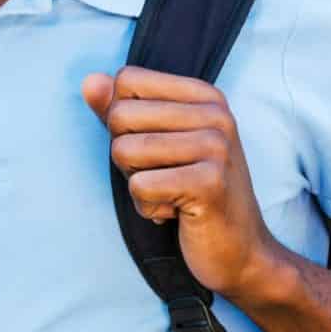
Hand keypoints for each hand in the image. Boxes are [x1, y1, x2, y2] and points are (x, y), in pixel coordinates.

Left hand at [84, 66, 292, 304]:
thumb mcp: (158, 145)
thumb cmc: (194, 196)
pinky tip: (177, 213)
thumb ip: (122, 111)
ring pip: (124, 151)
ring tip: (171, 194)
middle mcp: (216, 114)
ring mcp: (217, 147)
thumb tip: (89, 81)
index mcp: (206, 96)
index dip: (122, 119)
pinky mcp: (210, 183)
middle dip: (127, 156)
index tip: (157, 148)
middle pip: (120, 115)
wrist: (241, 251)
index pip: (126, 80)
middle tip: (164, 177)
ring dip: (137, 184)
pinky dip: (147, 208)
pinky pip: (139, 186)